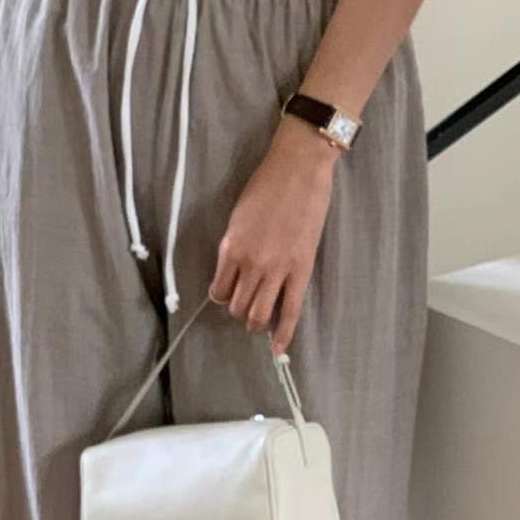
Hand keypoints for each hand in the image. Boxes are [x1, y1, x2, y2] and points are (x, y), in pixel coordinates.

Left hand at [208, 116, 340, 355]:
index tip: (229, 292)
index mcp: (231, 248)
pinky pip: (289, 311)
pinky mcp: (300, 271)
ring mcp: (276, 270)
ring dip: (256, 322)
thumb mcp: (239, 217)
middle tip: (246, 304)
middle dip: (239, 311)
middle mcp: (250, 264)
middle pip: (237, 307)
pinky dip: (282, 334)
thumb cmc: (267, 185)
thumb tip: (236, 270)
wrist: (299, 169)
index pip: (218, 291)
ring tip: (259, 321)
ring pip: (258, 314)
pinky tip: (278, 349)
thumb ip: (236, 246)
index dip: (222, 296)